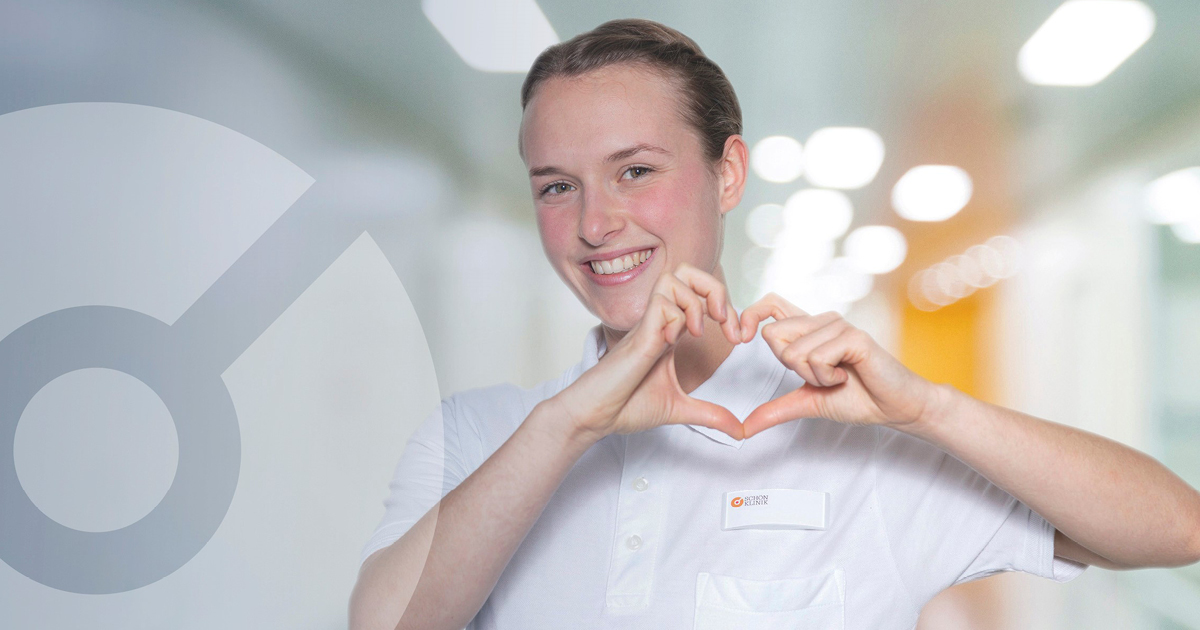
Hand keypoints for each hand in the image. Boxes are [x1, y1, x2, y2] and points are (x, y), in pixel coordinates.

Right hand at [552, 263, 745, 441]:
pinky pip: (662, 303)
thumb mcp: (679, 408)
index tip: (738, 339)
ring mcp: (649, 325)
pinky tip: (672, 343)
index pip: (700, 295)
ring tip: (699, 332)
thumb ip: (711, 414)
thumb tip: (740, 430)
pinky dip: (677, 317)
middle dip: (714, 288)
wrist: (596, 417)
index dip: (727, 308)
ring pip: (674, 277)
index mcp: (671, 331)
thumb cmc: (626, 406)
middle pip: (687, 272)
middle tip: (725, 321)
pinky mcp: (639, 335)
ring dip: (697, 300)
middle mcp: (660, 321)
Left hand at [737, 292, 941, 437]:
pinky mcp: (853, 337)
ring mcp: (838, 325)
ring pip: (793, 352)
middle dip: (791, 368)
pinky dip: (827, 377)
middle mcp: (821, 321)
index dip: (749, 316)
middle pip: (773, 335)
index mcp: (808, 330)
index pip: (770, 304)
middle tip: (822, 375)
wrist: (894, 407)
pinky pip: (816, 358)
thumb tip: (744, 427)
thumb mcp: (807, 403)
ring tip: (839, 377)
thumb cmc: (857, 398)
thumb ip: (775, 410)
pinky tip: (848, 375)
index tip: (740, 338)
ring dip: (814, 377)